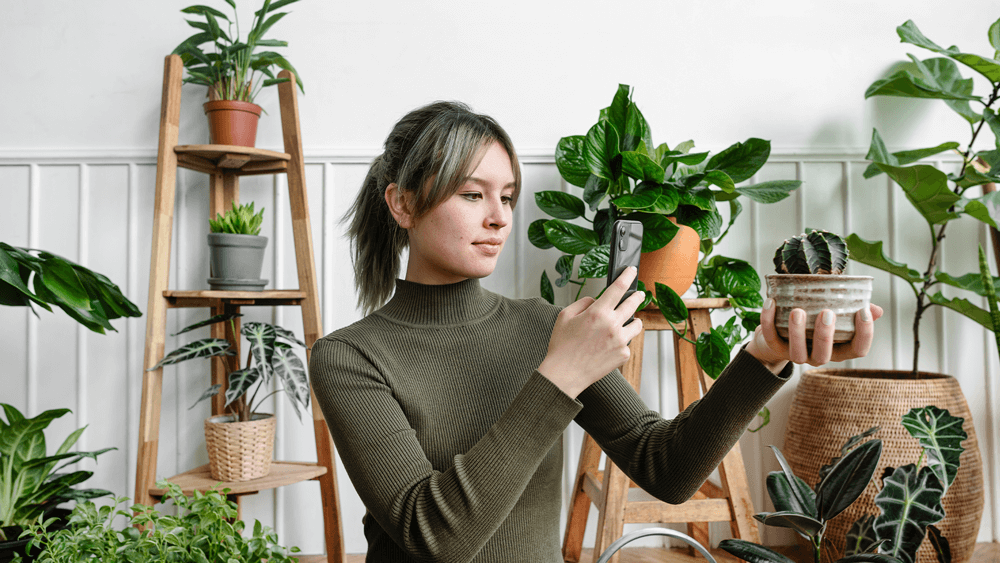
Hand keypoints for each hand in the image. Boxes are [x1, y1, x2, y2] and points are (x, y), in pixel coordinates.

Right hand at [539, 266, 645, 397]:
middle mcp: (612, 325)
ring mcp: (620, 341)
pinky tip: (610, 344)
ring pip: (637, 324)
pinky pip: (628, 342)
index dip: (627, 276)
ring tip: (627, 321)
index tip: (631, 271)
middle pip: (633, 304)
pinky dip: (622, 340)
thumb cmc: (562, 346)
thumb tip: (596, 300)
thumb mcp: (564, 316)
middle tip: (639, 294)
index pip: (618, 288)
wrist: (565, 373)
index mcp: (597, 313)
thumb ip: (583, 302)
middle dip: (638, 296)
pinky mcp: (623, 354)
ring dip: (633, 320)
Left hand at [745, 299, 884, 372]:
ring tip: (798, 311)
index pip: (857, 350)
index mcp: (837, 348)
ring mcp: (796, 354)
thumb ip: (853, 311)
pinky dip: (768, 320)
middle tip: (827, 313)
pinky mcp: (774, 347)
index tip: (863, 312)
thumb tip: (875, 309)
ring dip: (797, 332)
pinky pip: (770, 337)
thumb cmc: (814, 321)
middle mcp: (818, 356)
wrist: (779, 332)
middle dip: (825, 335)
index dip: (864, 334)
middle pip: (824, 355)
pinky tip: (771, 302)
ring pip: (797, 353)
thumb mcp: (835, 316)